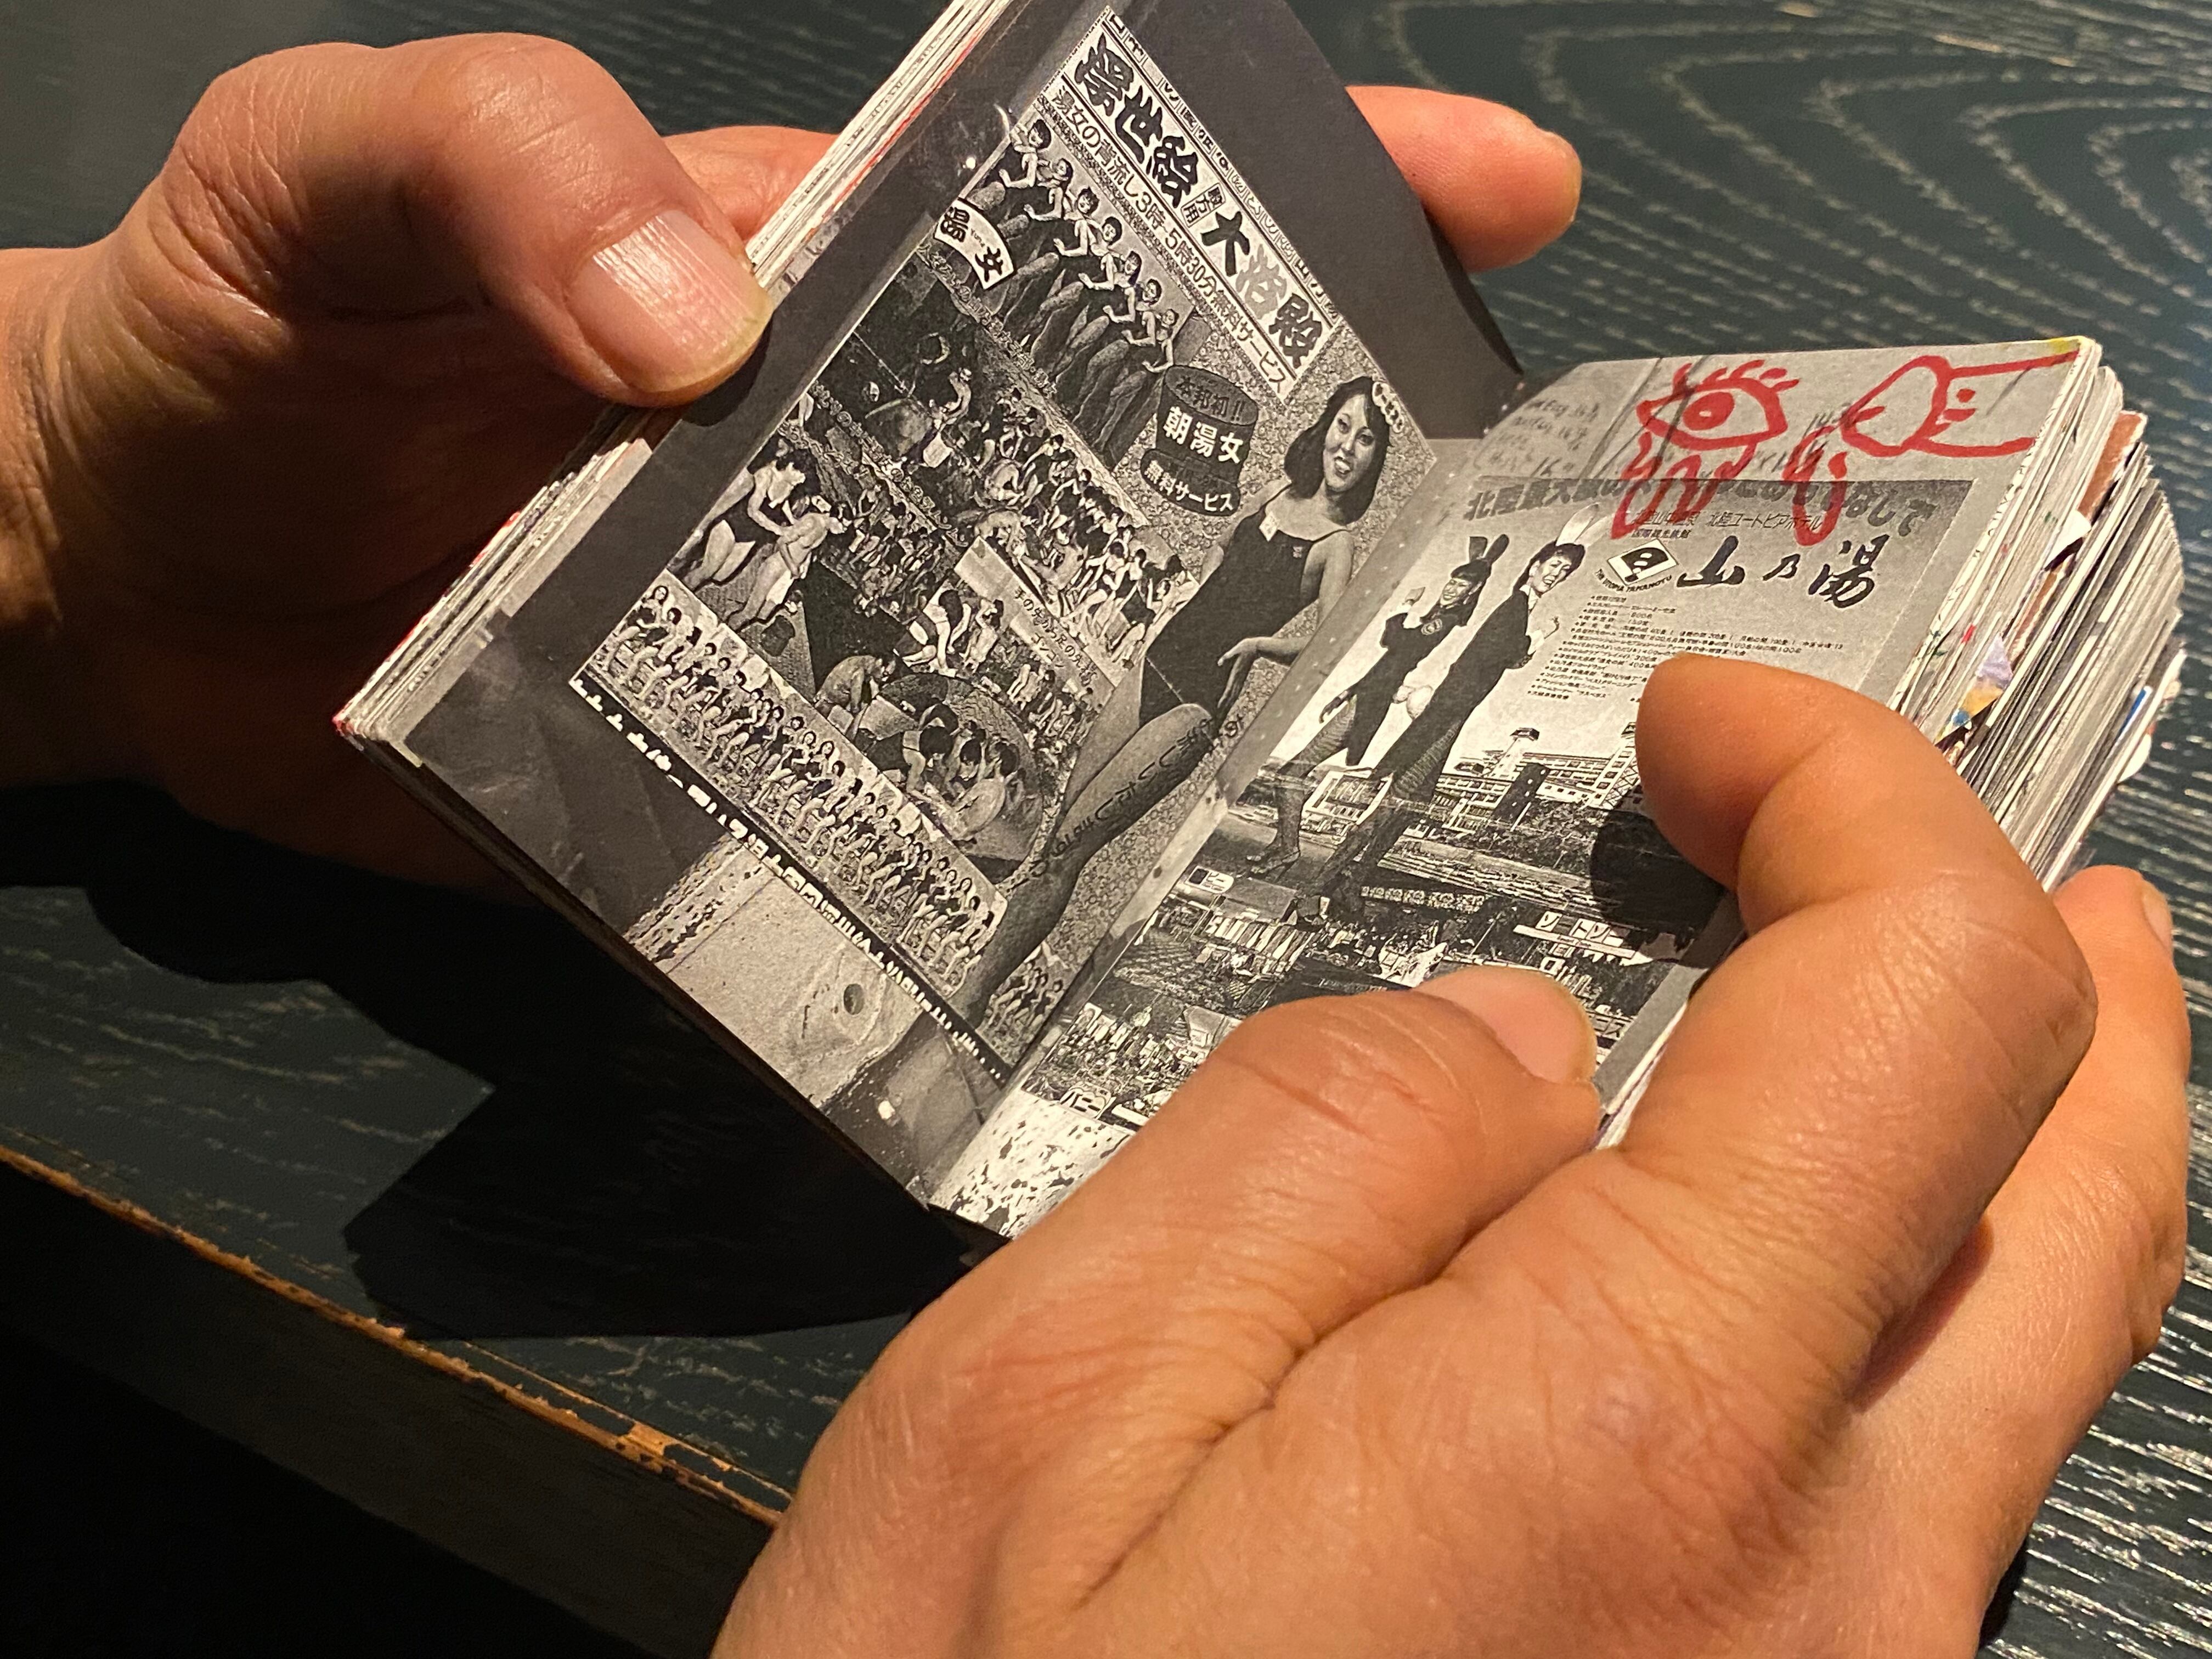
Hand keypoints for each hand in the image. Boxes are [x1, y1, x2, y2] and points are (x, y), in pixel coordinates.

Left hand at [0, 40, 1578, 883]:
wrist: (119, 582)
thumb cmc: (235, 321)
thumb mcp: (336, 169)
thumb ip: (513, 172)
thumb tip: (713, 326)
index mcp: (822, 274)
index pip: (1096, 202)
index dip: (1306, 176)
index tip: (1499, 198)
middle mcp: (865, 462)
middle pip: (1128, 462)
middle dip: (1320, 489)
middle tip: (1491, 562)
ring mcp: (820, 641)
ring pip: (1048, 672)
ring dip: (1190, 719)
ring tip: (1356, 770)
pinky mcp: (747, 799)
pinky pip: (904, 840)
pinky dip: (1000, 884)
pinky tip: (1115, 932)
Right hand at [722, 656, 2187, 1657]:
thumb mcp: (1043, 1417)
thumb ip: (1305, 1154)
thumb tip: (1509, 1032)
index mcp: (1644, 1434)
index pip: (1923, 998)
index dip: (1852, 794)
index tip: (1706, 723)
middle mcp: (1834, 1597)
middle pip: (2081, 1198)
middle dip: (2049, 965)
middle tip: (1983, 852)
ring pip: (2017, 1364)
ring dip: (1996, 1141)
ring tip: (1918, 1009)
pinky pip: (1902, 1506)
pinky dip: (1880, 1310)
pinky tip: (1750, 1272)